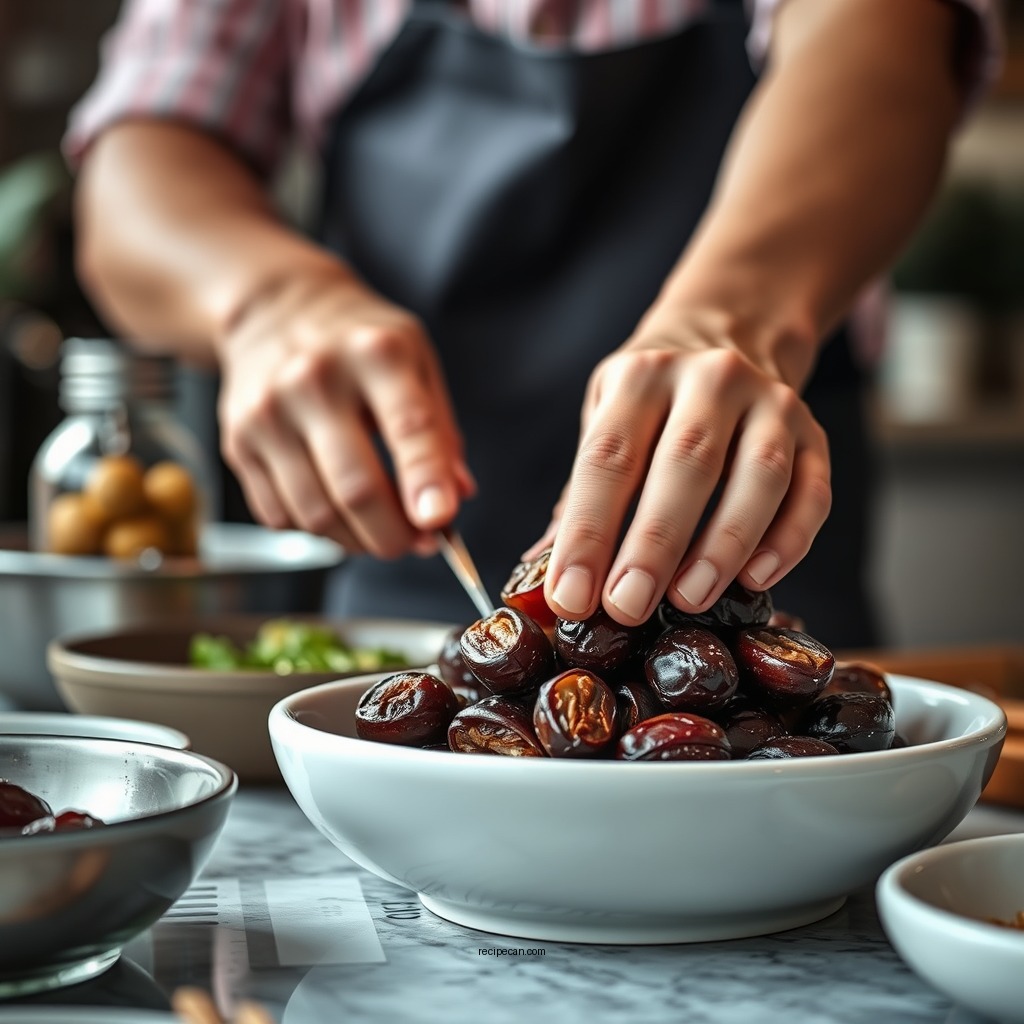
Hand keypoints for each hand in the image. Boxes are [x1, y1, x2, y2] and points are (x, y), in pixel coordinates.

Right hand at [216, 268, 472, 556]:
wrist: (275, 310)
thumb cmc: (359, 342)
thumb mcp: (417, 361)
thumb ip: (441, 431)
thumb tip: (455, 496)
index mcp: (376, 353)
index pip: (409, 427)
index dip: (426, 482)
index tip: (439, 522)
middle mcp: (316, 380)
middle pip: (357, 488)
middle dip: (394, 535)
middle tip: (416, 543)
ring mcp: (269, 412)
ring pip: (317, 514)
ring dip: (358, 542)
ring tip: (380, 533)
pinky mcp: (239, 442)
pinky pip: (281, 515)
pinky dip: (319, 532)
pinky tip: (339, 517)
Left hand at [530, 312, 830, 625]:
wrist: (728, 335)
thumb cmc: (652, 403)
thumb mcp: (606, 421)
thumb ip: (581, 497)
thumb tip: (542, 574)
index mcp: (641, 376)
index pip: (608, 457)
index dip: (587, 531)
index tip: (572, 595)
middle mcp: (710, 379)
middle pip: (685, 463)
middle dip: (653, 543)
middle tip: (627, 607)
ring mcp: (770, 402)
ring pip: (759, 475)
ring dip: (724, 544)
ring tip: (689, 600)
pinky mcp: (814, 434)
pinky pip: (811, 491)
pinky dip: (788, 540)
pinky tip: (757, 581)